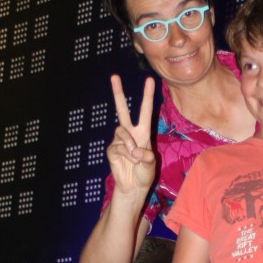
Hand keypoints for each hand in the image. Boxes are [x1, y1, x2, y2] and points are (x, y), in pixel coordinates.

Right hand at [107, 74, 156, 195]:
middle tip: (114, 76)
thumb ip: (146, 156)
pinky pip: (117, 146)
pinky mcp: (112, 150)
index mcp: (143, 132)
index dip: (147, 96)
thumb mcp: (151, 164)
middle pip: (122, 109)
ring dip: (129, 144)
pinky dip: (125, 154)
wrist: (134, 187)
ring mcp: (119, 141)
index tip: (149, 80)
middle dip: (118, 93)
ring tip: (135, 157)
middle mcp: (130, 133)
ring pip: (121, 131)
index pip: (145, 110)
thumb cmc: (144, 173)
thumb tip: (135, 151)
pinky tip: (130, 162)